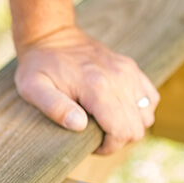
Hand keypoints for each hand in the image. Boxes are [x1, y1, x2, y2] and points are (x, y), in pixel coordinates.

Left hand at [13, 26, 158, 154]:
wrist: (51, 35)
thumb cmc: (38, 66)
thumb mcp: (33, 88)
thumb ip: (55, 108)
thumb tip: (79, 125)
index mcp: (96, 86)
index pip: (121, 131)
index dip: (109, 146)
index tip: (91, 144)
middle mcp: (119, 78)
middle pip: (137, 127)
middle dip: (118, 140)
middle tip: (95, 136)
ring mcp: (128, 71)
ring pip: (146, 115)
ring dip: (129, 127)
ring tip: (105, 124)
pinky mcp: (131, 67)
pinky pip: (150, 98)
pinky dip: (139, 111)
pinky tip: (117, 111)